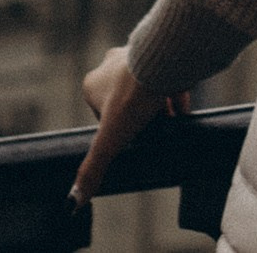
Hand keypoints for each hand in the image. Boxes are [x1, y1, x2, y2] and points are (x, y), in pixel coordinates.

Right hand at [70, 46, 188, 208]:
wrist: (165, 62)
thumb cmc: (133, 97)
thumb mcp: (111, 139)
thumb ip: (93, 169)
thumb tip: (73, 203)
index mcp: (93, 83)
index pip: (102, 113)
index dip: (117, 129)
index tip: (131, 137)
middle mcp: (112, 65)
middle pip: (125, 99)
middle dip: (139, 116)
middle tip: (155, 131)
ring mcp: (137, 55)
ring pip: (147, 86)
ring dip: (158, 105)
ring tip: (171, 123)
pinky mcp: (161, 53)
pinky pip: (167, 76)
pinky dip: (175, 93)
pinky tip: (183, 110)